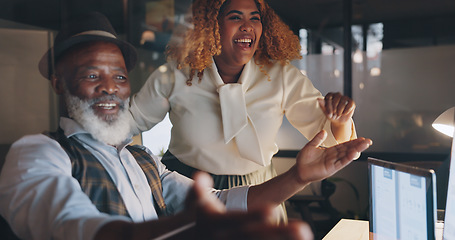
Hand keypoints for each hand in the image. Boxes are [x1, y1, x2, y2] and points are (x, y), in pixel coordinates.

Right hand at [188, 172, 314, 239]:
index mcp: (219, 224)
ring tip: (305, 233)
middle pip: (257, 236)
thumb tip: (199, 176)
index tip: (271, 210)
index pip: (238, 220)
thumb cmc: (200, 220)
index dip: (254, 216)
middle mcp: (230, 238)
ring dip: (284, 239)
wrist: (193, 239)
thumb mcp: (195, 205)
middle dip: (280, 233)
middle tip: (302, 229)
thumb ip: (198, 192)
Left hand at [294, 130, 371, 183]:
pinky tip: (354, 153)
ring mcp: (333, 163)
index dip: (352, 142)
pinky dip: (348, 158)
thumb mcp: (311, 146)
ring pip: (346, 155)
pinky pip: (341, 162)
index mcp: (329, 151)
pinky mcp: (331, 168)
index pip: (343, 145)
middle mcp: (333, 157)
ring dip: (356, 150)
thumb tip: (324, 131)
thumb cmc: (303, 160)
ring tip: (364, 145)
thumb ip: (318, 139)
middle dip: (358, 145)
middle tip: (368, 141)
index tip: (361, 138)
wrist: (299, 170)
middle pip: (348, 150)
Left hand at [317, 92, 354, 124]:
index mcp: (330, 95)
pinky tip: (343, 113)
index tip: (329, 113)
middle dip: (335, 108)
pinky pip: (349, 105)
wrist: (338, 121)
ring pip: (343, 101)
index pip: (329, 97)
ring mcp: (345, 97)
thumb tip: (318, 99)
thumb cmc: (331, 115)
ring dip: (340, 111)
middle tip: (334, 114)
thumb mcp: (325, 112)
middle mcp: (337, 94)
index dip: (329, 106)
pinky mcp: (351, 102)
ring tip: (338, 114)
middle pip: (337, 97)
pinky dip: (346, 111)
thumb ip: (322, 105)